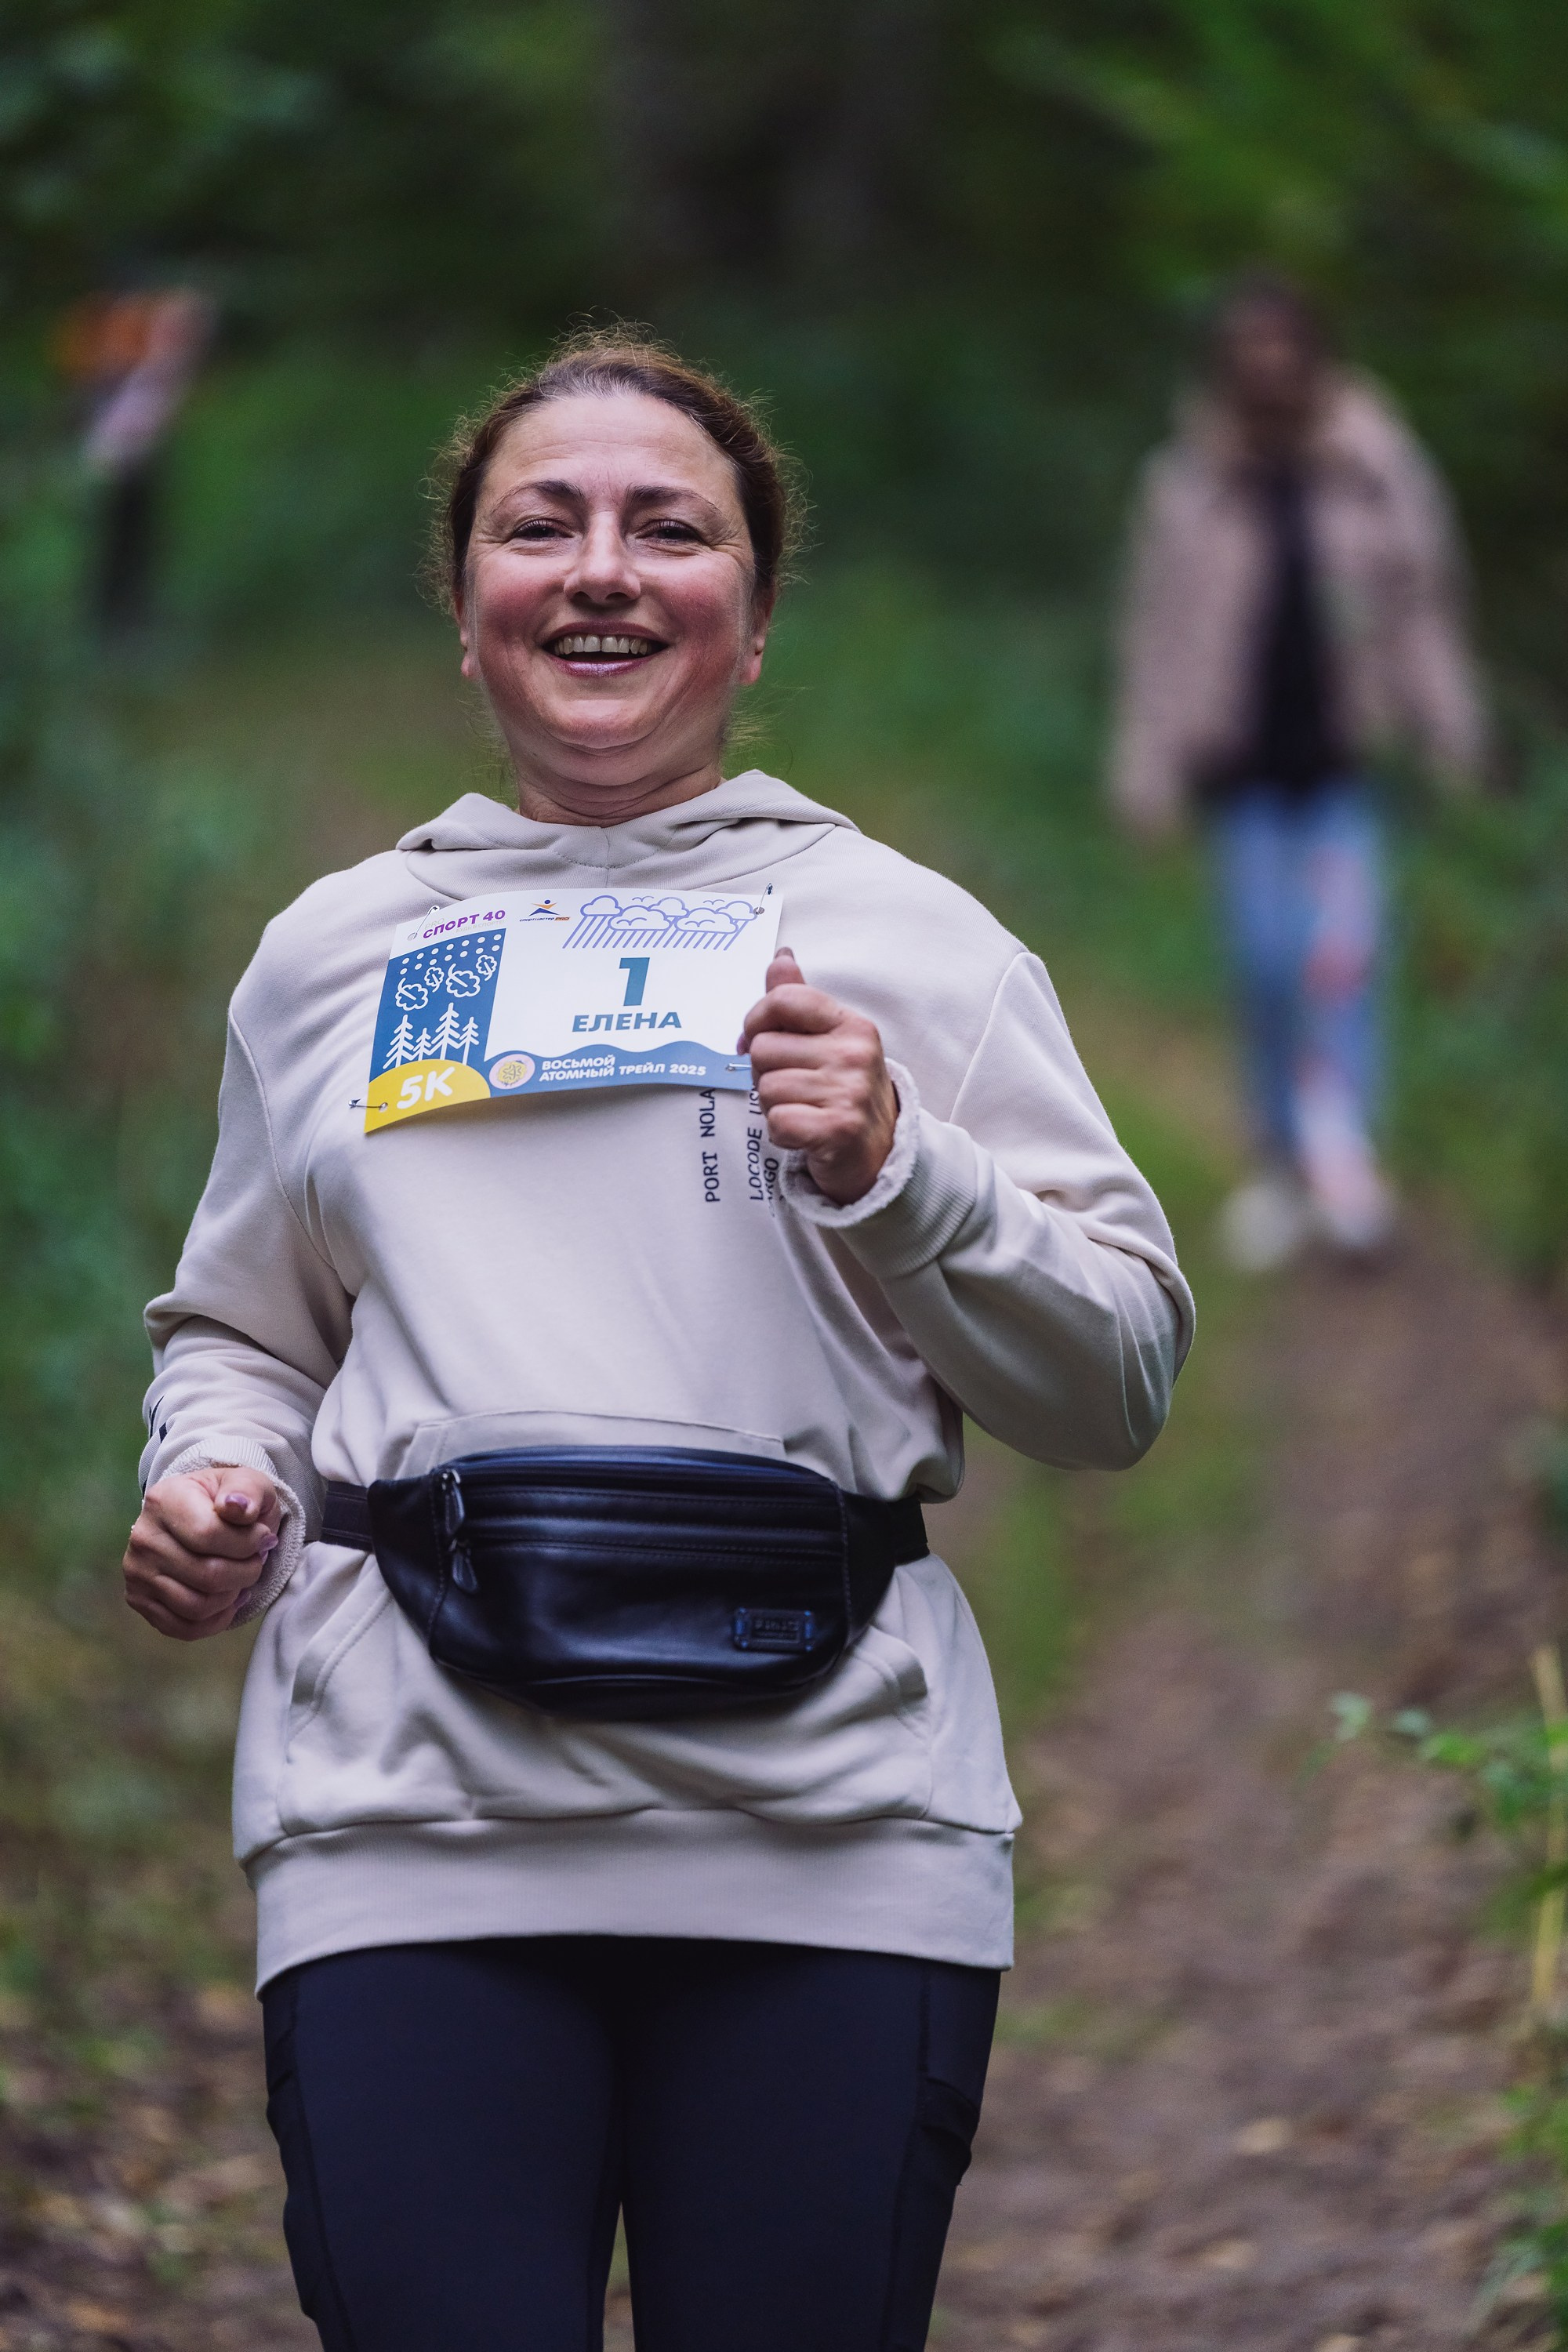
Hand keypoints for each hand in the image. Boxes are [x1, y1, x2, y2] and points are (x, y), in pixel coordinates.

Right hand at [123, 1466, 281, 1640]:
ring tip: (241, 1577)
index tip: (264, 1537)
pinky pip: (183, 1628)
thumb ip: (248, 1490)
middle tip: (256, 1560)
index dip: (248, 1543)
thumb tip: (236, 1507)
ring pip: (197, 1606)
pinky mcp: (139, 1600)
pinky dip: (215, 1621)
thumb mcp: (247, 1483)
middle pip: (207, 1576)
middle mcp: (143, 1538)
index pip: (209, 1535)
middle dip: (246, 1572)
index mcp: (164, 1500)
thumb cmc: (228, 1500)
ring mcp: (137, 1572)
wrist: (202, 1515)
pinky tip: (229, 1600)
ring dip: (232, 1597)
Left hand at [741, 948, 898, 1205]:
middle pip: (762, 1048)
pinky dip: (781, 1132)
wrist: (880, 1152)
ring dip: (773, 1105)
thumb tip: (781, 957)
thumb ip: (799, 998)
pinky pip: (777, 1121)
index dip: (756, 1020)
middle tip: (792, 1087)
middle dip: (765, 1072)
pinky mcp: (839, 1129)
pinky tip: (804, 1132)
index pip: (783, 999)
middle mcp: (854, 1053)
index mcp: (850, 1024)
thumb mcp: (829, 1039)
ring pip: (766, 1088)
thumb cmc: (844, 1091)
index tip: (761, 1040)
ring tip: (803, 1110)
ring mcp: (850, 1091)